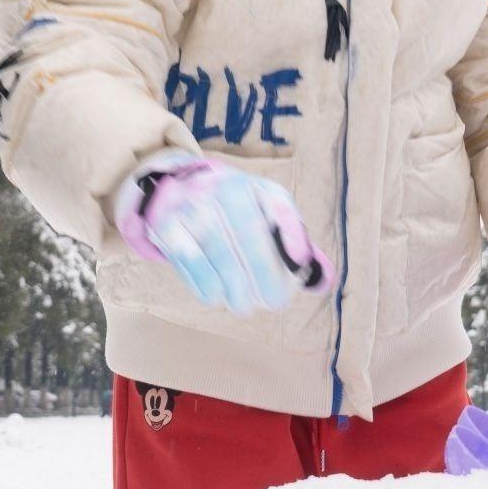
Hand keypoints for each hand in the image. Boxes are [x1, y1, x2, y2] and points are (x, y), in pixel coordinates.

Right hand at [113, 150, 330, 314]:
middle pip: (243, 249)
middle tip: (270, 303)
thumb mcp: (267, 203)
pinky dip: (206, 289)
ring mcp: (188, 210)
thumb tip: (321, 280)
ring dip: (234, 293)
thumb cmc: (235, 203)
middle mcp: (215, 193)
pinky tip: (216, 294)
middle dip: (261, 283)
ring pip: (217, 263)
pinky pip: (191, 267)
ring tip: (242, 304)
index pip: (268, 225)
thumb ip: (293, 235)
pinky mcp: (166, 227)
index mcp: (245, 187)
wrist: (178, 184)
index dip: (281, 257)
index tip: (290, 283)